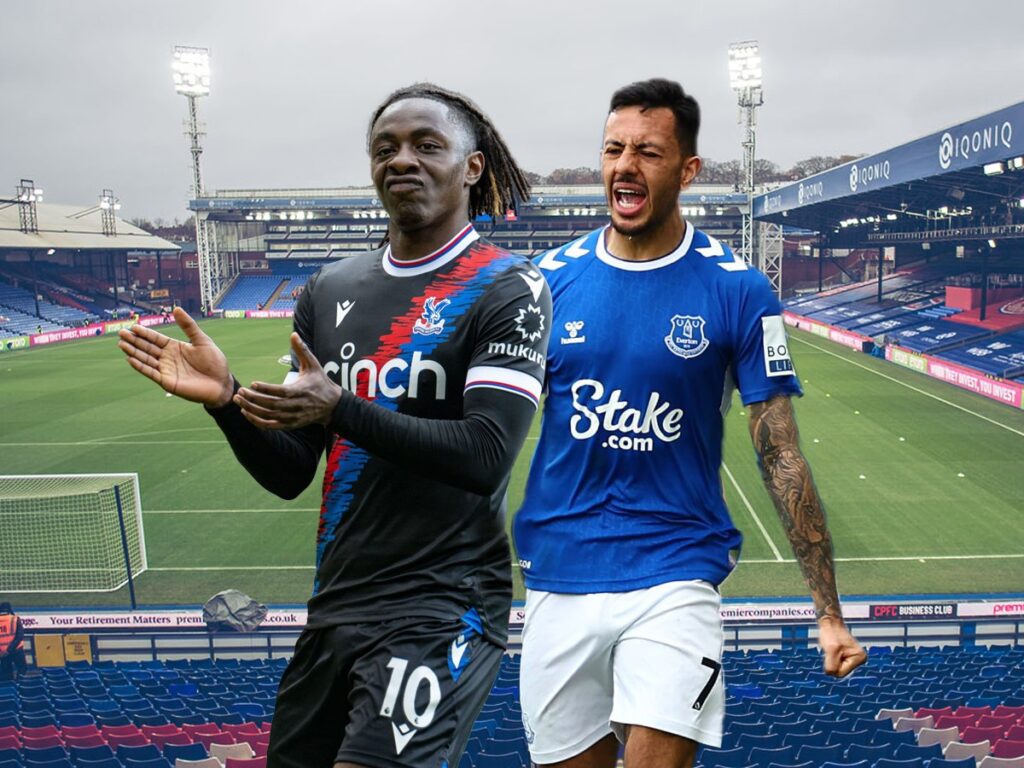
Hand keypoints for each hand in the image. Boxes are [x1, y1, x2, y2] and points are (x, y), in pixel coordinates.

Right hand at [118, 307, 233, 406]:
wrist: (222, 383)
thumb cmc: (214, 362)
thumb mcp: (202, 340)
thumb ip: (188, 326)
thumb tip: (176, 309)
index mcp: (174, 347)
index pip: (155, 338)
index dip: (144, 333)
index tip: (133, 326)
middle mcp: (167, 358)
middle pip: (147, 347)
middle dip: (134, 340)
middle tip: (121, 333)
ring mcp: (166, 370)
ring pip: (146, 359)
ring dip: (134, 352)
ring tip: (121, 344)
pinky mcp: (167, 382)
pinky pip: (151, 373)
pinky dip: (141, 366)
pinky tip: (131, 359)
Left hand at [234, 333, 340, 428]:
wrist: (332, 405)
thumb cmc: (320, 382)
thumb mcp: (314, 365)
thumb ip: (302, 350)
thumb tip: (293, 334)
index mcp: (301, 390)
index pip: (281, 391)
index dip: (266, 389)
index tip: (253, 383)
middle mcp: (297, 405)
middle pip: (272, 404)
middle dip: (254, 399)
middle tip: (240, 392)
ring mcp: (293, 417)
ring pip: (269, 416)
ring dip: (252, 410)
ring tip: (239, 401)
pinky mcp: (291, 424)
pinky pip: (271, 426)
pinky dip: (257, 421)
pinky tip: (246, 413)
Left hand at [818, 615, 866, 676]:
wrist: (830, 623)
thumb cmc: (832, 632)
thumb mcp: (831, 649)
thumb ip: (831, 664)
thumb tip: (830, 673)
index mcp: (859, 657)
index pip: (841, 672)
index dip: (832, 664)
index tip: (833, 652)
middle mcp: (859, 660)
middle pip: (840, 672)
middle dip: (832, 662)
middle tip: (831, 650)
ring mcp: (853, 659)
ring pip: (837, 669)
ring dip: (831, 660)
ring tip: (832, 649)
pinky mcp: (847, 658)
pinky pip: (835, 665)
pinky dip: (831, 659)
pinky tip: (833, 651)